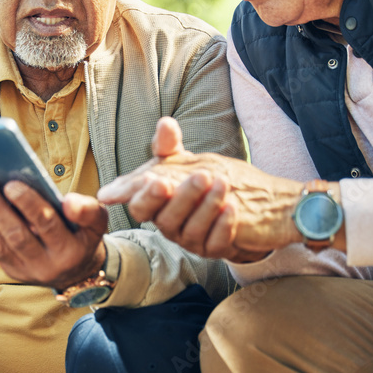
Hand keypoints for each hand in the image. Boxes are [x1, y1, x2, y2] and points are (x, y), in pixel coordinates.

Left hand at [0, 180, 108, 290]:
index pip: (48, 225)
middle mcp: (47, 265)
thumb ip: (88, 210)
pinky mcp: (11, 270)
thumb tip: (68, 201)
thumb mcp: (97, 222)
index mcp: (70, 250)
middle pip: (18, 236)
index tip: (12, 184)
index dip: (29, 205)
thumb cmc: (83, 235)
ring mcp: (26, 270)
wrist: (76, 269)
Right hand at [97, 117, 303, 260]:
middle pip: (164, 219)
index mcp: (154, 204)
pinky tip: (232, 207)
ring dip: (206, 207)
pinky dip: (223, 225)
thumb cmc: (194, 182)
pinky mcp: (212, 248)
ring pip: (191, 231)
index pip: (139, 206)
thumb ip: (169, 146)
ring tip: (222, 183)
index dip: (145, 196)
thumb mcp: (181, 162)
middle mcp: (168, 224)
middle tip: (200, 176)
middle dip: (181, 198)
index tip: (157, 179)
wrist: (233, 204)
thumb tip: (165, 123)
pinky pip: (215, 243)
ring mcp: (189, 239)